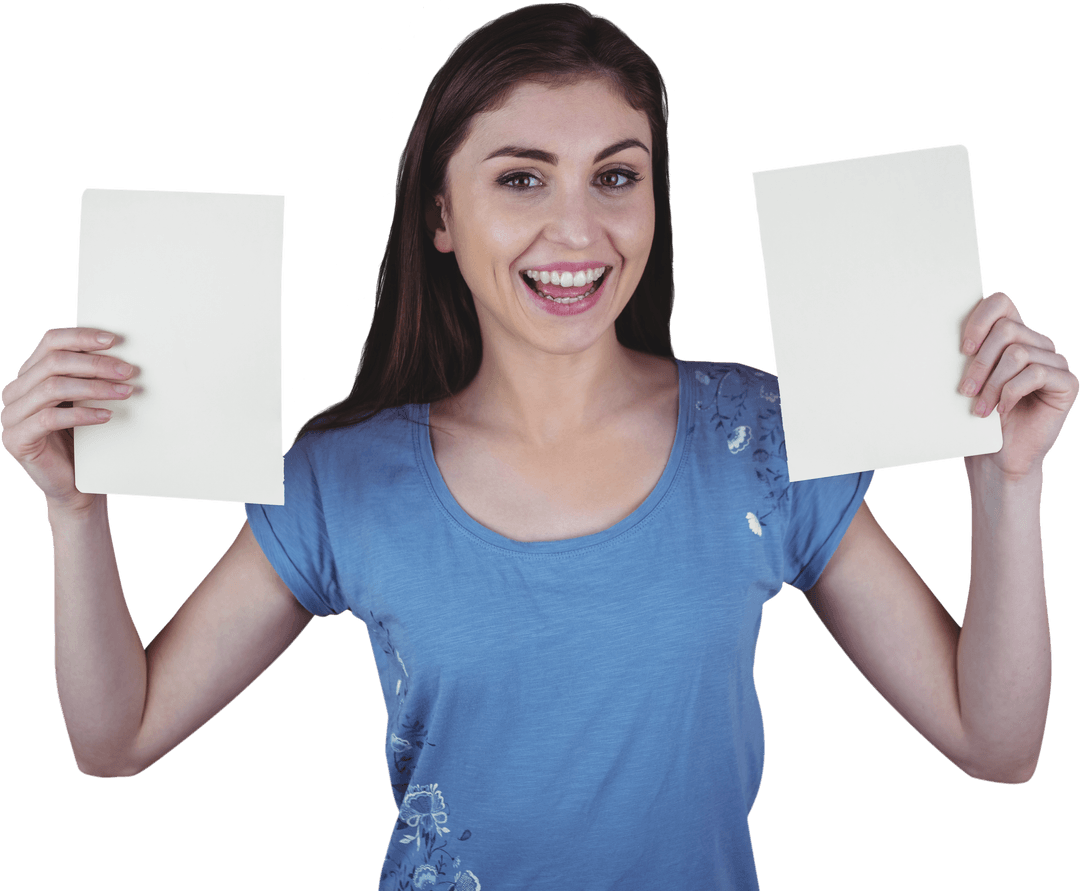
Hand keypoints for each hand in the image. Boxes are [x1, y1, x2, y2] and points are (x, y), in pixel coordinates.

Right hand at [1, 327, 136, 512]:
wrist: (77, 486)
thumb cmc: (87, 441)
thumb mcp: (88, 401)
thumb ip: (91, 376)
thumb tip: (124, 352)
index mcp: (30, 374)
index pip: (51, 342)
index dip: (82, 336)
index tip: (115, 340)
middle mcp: (16, 391)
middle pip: (54, 362)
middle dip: (96, 364)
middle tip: (129, 371)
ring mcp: (12, 415)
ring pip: (52, 387)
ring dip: (94, 387)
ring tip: (125, 392)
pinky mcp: (17, 439)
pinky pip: (50, 418)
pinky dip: (82, 414)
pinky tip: (106, 416)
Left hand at [959, 292, 1077, 481]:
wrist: (997, 457)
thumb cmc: (976, 419)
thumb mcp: (964, 381)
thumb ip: (963, 354)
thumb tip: (935, 332)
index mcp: (1012, 336)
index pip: (1001, 302)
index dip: (979, 320)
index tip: (962, 350)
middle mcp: (1037, 343)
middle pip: (1007, 329)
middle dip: (980, 362)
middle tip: (965, 391)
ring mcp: (1055, 362)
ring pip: (1018, 353)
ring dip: (993, 384)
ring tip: (980, 409)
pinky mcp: (1067, 383)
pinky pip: (1036, 373)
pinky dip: (1012, 393)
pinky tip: (1002, 410)